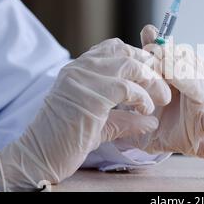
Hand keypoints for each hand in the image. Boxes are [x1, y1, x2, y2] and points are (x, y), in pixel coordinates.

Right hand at [0, 38, 170, 190]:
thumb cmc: (68, 140)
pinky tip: (146, 110)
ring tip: (162, 99)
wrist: (40, 156)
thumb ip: (125, 117)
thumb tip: (152, 122)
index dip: (139, 57)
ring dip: (152, 82)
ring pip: (130, 66)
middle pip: (126, 52)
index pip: (115, 47)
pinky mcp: (89, 95)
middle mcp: (80, 68)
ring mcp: (82, 78)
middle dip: (150, 67)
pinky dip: (143, 98)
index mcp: (79, 68)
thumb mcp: (102, 124)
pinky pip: (127, 88)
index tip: (155, 73)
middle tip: (164, 86)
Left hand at [118, 25, 203, 167]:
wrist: (153, 126)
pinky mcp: (203, 144)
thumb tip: (149, 28)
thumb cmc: (162, 96)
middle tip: (161, 68)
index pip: (190, 62)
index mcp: (198, 76)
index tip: (154, 48)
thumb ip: (156, 53)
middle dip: (184, 77)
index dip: (172, 55)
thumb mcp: (157, 75)